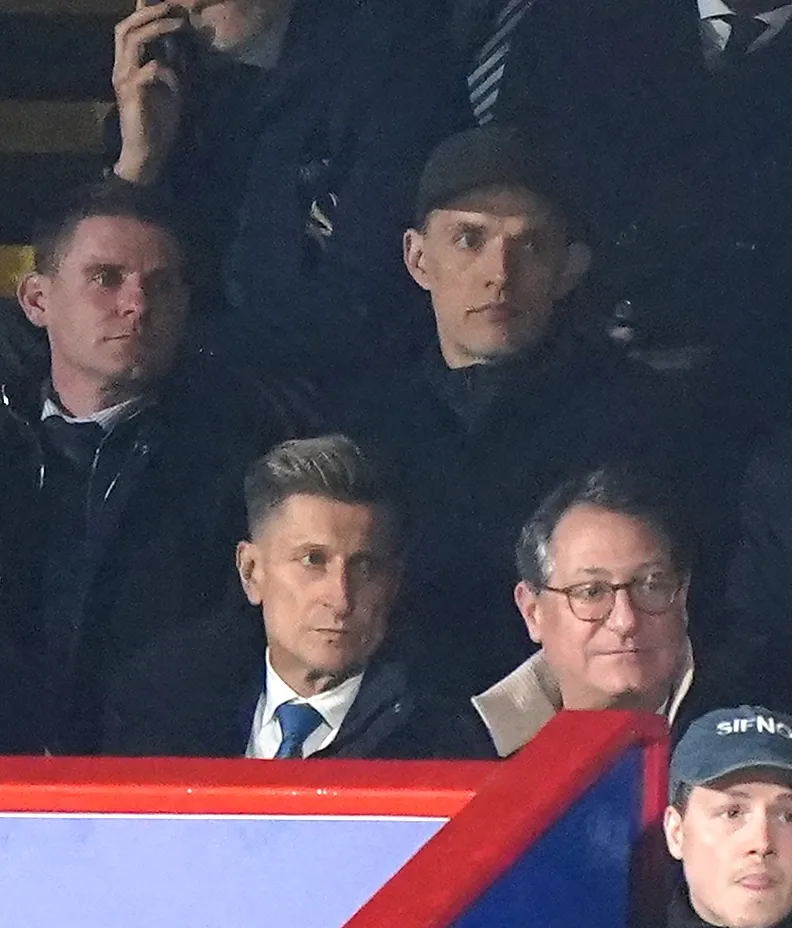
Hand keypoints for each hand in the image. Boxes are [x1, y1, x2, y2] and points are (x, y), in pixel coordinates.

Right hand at [112, 1, 186, 184]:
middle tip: (173, 6)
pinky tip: (178, 79)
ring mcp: (124, 80)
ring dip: (157, 29)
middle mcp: (121, 69)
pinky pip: (150, 70)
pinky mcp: (132, 94)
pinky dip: (167, 69)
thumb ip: (170, 68)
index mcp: (127, 66)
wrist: (147, 154)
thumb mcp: (168, 91)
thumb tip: (179, 46)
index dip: (142, 13)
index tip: (166, 3)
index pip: (128, 30)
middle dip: (149, 12)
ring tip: (179, 25)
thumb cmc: (158, 124)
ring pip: (133, 40)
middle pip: (125, 28)